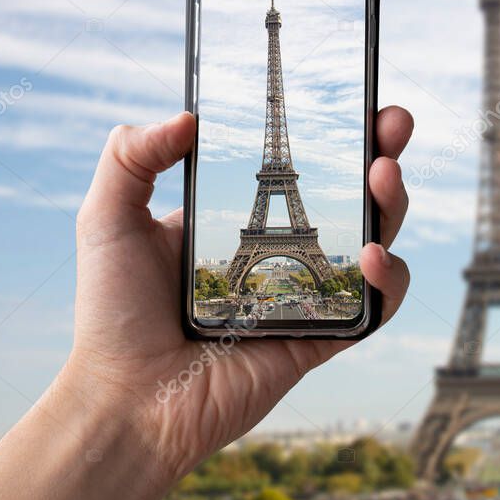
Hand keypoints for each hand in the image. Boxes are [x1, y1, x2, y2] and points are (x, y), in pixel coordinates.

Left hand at [65, 107, 412, 481]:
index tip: (351, 99)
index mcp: (241, 218)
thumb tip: (188, 116)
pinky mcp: (323, 336)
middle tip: (391, 125)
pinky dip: (391, 279)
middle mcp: (283, 252)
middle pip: (351, 194)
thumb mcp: (108, 219)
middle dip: (381, 154)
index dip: (331, 133)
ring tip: (383, 177)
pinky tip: (372, 255)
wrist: (129, 400)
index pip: (299, 165)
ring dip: (391, 204)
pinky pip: (376, 307)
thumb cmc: (115, 315)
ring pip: (375, 239)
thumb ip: (131, 157)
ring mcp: (307, 292)